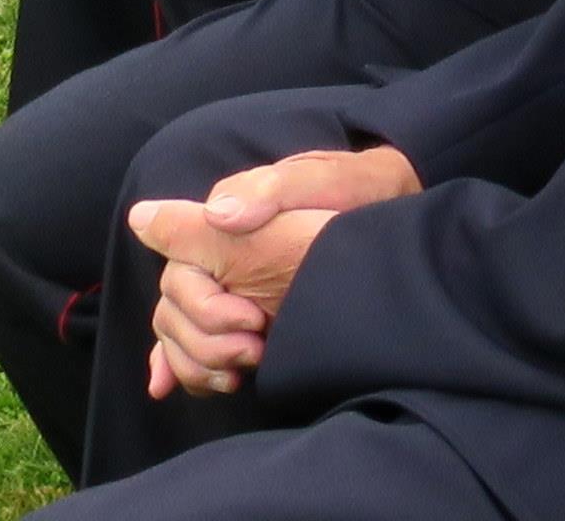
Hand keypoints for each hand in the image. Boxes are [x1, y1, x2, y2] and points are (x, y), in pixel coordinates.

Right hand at [131, 144, 420, 396]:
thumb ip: (268, 192)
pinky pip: (191, 343)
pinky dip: (182, 366)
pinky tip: (175, 384)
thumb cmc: (355, 191)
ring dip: (199, 361)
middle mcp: (218, 254)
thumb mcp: (322, 180)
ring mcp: (229, 286)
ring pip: (179, 333)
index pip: (181, 273)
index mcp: (224, 220)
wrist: (389, 212)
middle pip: (175, 310)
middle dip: (206, 341)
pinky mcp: (243, 314)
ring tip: (241, 372)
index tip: (252, 321)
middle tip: (254, 350)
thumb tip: (217, 215)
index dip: (205, 306)